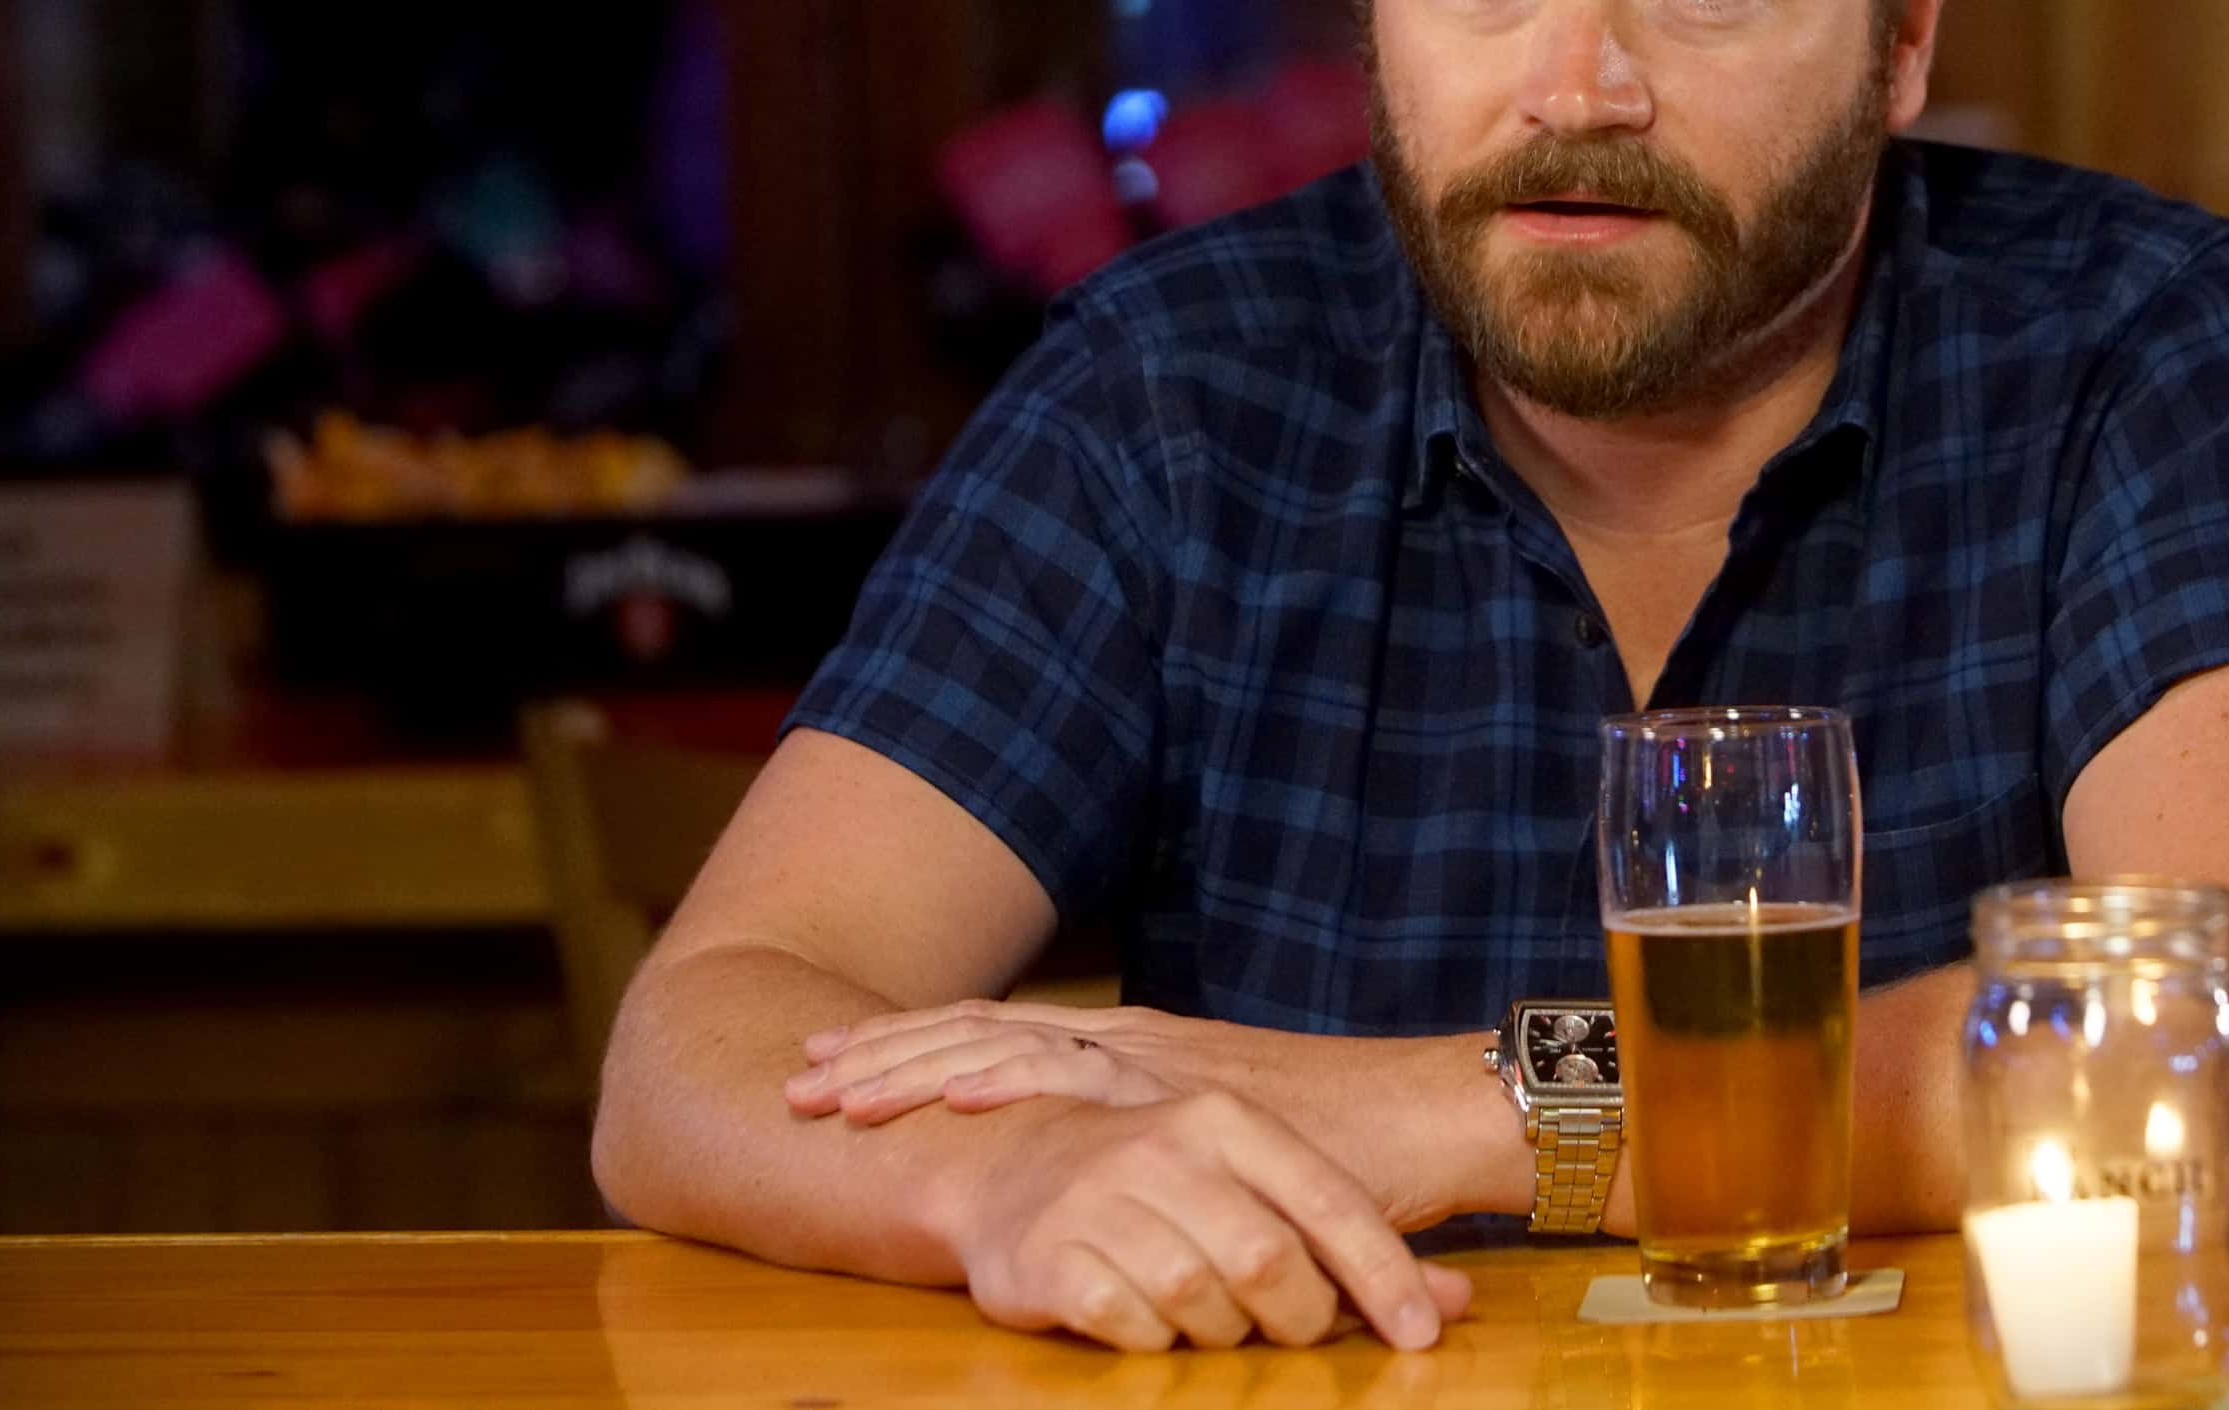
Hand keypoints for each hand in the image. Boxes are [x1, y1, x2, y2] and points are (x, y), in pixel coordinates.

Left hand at [790, 999, 1515, 1231]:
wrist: (1429, 1115)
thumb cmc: (1343, 1146)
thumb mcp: (1222, 1153)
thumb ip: (1158, 1163)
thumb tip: (1100, 1194)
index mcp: (1135, 1053)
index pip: (1002, 1041)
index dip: (916, 1054)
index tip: (835, 1069)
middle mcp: (1134, 1044)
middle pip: (985, 1035)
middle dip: (888, 1056)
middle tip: (799, 1079)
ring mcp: (1160, 1062)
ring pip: (1015, 1045)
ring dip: (922, 1064)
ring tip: (843, 1086)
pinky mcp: (1193, 1092)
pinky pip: (1091, 1077)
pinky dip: (1019, 1078)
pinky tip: (958, 1090)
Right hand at [932, 1091, 1472, 1352]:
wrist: (1013, 1164)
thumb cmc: (1161, 1183)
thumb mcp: (1255, 1184)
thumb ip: (1354, 1242)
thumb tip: (1458, 1302)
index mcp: (1224, 1119)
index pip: (1328, 1202)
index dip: (1383, 1276)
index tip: (1422, 1336)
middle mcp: (1163, 1148)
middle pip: (1268, 1260)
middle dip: (1300, 1315)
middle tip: (1298, 1332)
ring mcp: (1102, 1199)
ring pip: (1202, 1300)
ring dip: (1225, 1331)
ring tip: (1218, 1319)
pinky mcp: (1052, 1257)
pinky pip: (1132, 1328)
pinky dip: (1157, 1342)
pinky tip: (1153, 1322)